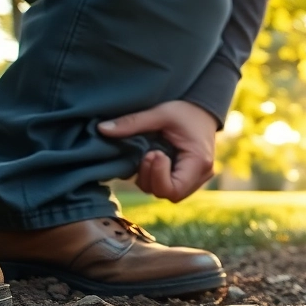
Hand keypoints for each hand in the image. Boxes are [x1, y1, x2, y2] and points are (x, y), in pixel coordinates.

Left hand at [99, 100, 217, 202]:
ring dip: (152, 178)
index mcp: (199, 162)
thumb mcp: (160, 113)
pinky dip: (157, 178)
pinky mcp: (190, 179)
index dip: (156, 177)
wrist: (203, 111)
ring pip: (168, 193)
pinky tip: (153, 161)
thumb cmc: (184, 111)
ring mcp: (198, 179)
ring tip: (150, 155)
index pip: (174, 189)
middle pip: (169, 194)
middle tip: (148, 153)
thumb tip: (102, 129)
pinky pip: (170, 188)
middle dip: (151, 177)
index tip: (153, 153)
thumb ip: (132, 122)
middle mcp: (202, 175)